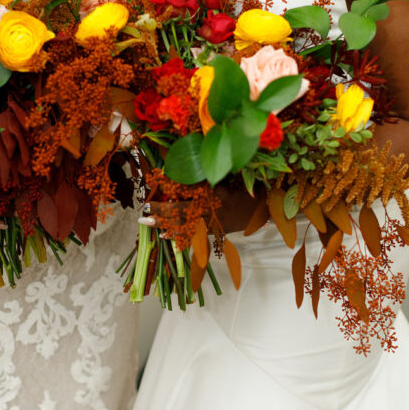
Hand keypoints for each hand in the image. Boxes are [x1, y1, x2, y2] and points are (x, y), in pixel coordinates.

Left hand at [143, 187, 262, 237]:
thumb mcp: (225, 179)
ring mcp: (215, 221)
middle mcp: (214, 208)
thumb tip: (180, 173)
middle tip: (145, 211)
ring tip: (147, 223)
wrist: (263, 206)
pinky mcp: (217, 231)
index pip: (189, 190)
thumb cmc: (243, 188)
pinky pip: (195, 234)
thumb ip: (203, 179)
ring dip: (166, 224)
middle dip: (163, 211)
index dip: (171, 189)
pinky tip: (164, 236)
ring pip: (187, 224)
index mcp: (216, 192)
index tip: (155, 187)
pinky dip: (179, 236)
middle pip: (184, 211)